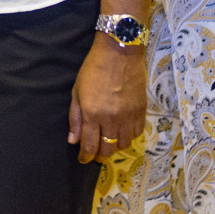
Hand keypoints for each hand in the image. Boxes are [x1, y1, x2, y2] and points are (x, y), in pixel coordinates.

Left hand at [67, 38, 147, 163]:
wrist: (119, 53)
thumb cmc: (93, 69)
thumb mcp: (77, 91)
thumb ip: (75, 117)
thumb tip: (73, 140)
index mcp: (92, 114)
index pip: (89, 145)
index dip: (86, 157)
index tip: (83, 160)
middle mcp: (111, 119)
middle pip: (108, 150)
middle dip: (100, 156)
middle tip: (96, 154)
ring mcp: (128, 117)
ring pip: (123, 145)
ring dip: (115, 147)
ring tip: (108, 141)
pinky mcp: (141, 112)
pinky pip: (137, 133)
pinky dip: (129, 136)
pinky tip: (122, 131)